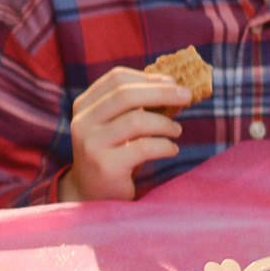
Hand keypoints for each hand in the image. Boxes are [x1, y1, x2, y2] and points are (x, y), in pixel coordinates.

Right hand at [58, 67, 186, 201]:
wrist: (92, 193)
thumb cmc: (114, 153)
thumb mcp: (118, 125)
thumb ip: (137, 106)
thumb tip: (176, 87)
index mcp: (84, 105)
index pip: (116, 78)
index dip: (148, 77)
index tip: (172, 82)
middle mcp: (82, 122)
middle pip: (126, 94)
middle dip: (162, 92)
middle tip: (187, 96)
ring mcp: (91, 144)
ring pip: (136, 120)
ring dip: (165, 123)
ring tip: (176, 130)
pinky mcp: (105, 166)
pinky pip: (143, 148)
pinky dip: (164, 146)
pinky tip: (172, 149)